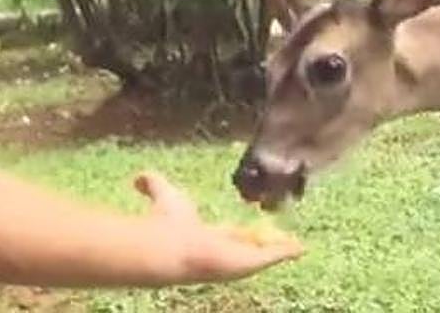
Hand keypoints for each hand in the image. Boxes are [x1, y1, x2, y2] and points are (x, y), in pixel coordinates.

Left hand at [134, 170, 303, 283]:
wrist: (169, 248)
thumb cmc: (163, 223)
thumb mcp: (162, 194)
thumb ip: (152, 185)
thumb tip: (137, 176)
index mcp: (206, 236)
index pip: (227, 234)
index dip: (239, 232)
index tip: (251, 228)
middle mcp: (222, 250)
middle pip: (248, 246)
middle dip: (264, 242)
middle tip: (282, 238)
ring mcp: (236, 258)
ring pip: (263, 252)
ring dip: (279, 248)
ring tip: (299, 245)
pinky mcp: (248, 263)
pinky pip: (272, 255)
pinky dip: (286, 251)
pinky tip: (301, 247)